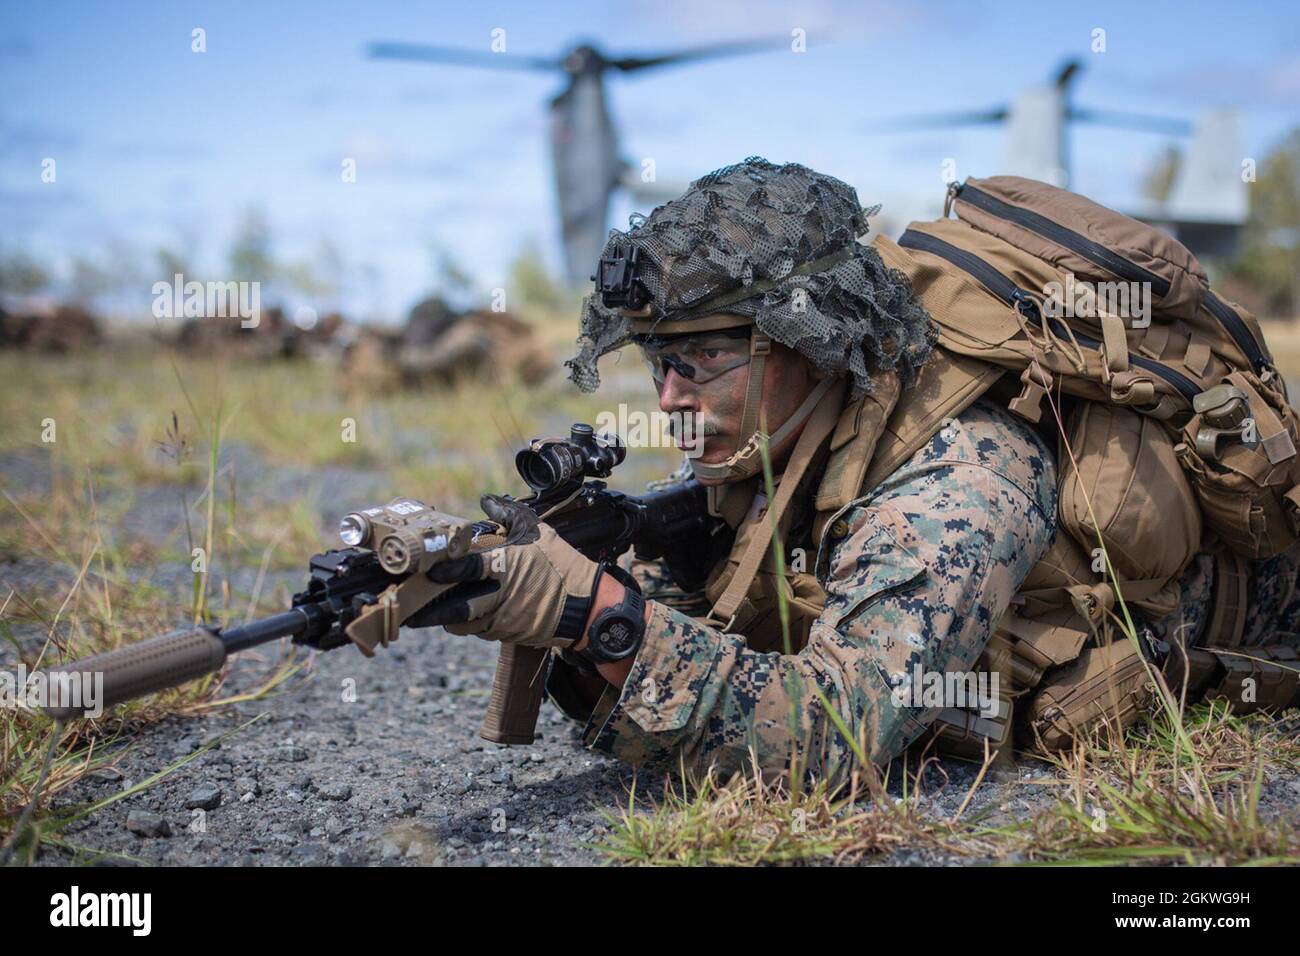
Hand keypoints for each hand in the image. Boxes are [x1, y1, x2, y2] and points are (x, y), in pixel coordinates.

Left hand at [404, 494, 601, 646]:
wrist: (586, 607)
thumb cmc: (563, 565)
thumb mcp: (540, 532)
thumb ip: (509, 516)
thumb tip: (486, 502)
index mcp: (507, 565)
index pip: (469, 568)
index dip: (446, 571)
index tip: (429, 572)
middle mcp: (501, 594)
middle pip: (457, 606)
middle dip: (430, 610)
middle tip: (409, 606)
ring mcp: (503, 618)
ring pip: (465, 622)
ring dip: (446, 618)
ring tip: (425, 612)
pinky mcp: (507, 633)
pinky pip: (480, 629)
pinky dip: (468, 622)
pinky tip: (459, 615)